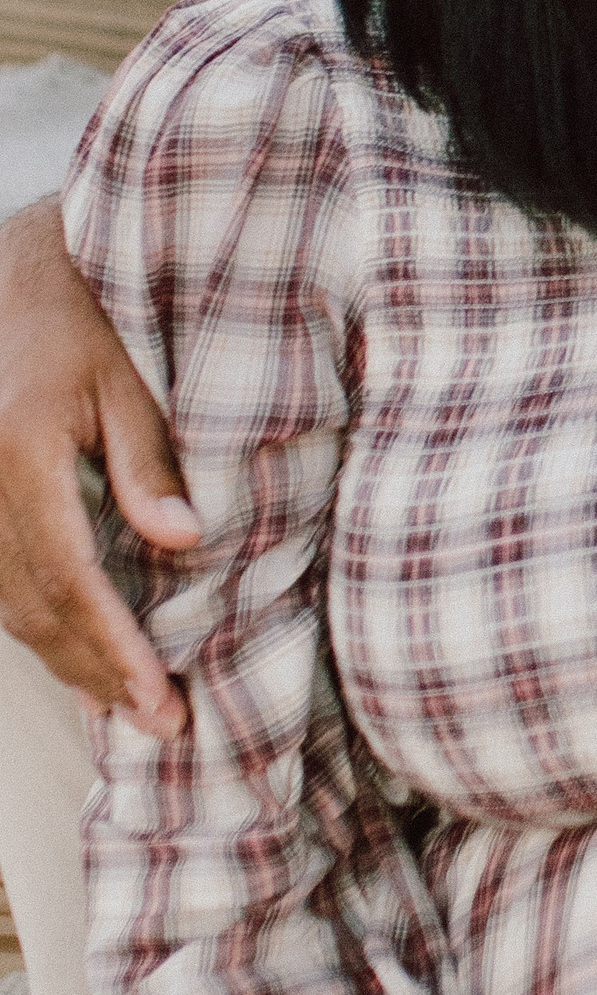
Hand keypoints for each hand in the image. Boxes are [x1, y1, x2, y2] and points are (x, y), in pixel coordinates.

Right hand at [0, 200, 195, 737]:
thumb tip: (182, 543)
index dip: (114, 646)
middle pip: (33, 607)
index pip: (69, 577)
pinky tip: (80, 651)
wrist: (16, 273)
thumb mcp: (129, 380)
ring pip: (8, 604)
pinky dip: (40, 622)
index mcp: (20, 454)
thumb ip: (149, 464)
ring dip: (66, 658)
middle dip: (97, 671)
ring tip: (127, 703)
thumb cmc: (87, 316)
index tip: (160, 698)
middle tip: (160, 722)